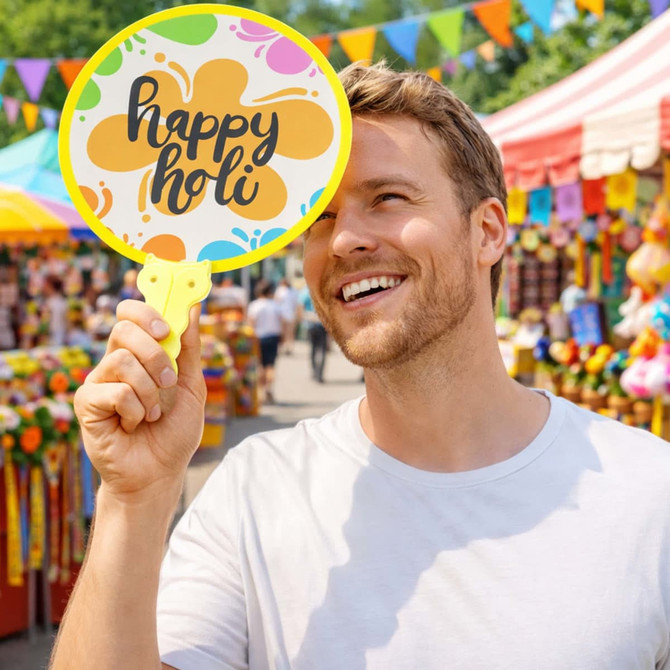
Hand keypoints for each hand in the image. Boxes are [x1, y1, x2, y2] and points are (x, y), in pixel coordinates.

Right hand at [74, 300, 205, 502]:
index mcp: (138, 354)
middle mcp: (115, 363)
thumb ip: (189, 348)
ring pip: (122, 360)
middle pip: (124, 329)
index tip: (166, 328)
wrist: (160, 472)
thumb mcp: (192, 385)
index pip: (130, 314)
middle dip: (155, 353)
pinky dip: (136, 410)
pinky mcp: (87, 404)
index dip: (146, 313)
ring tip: (154, 413)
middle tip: (169, 380)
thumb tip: (192, 307)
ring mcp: (98, 382)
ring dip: (150, 390)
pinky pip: (116, 391)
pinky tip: (134, 425)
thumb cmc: (175, 430)